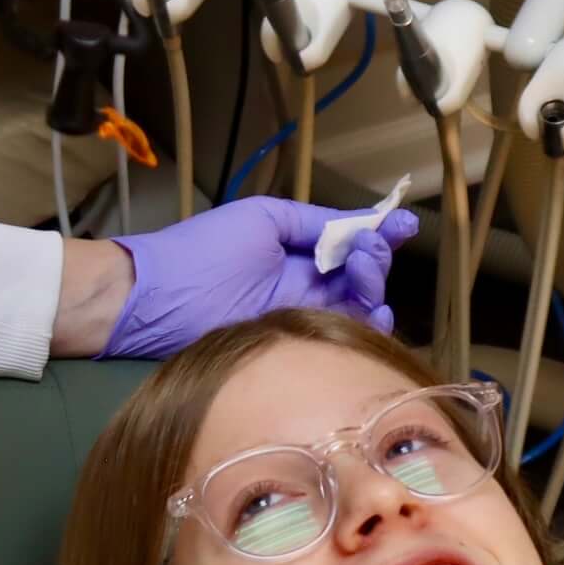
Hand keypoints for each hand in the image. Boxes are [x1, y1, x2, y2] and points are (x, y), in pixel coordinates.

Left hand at [98, 198, 420, 359]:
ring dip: (374, 289)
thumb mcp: (263, 220)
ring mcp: (300, 313)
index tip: (407, 226)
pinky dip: (365, 321)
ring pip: (358, 304)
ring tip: (366, 280)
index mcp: (295, 247)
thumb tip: (359, 222)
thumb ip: (312, 221)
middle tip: (368, 254)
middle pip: (361, 272)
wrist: (156, 300)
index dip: (380, 232)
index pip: (349, 239)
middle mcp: (303, 281)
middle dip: (375, 258)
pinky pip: (340, 333)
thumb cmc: (202, 252)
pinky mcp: (294, 345)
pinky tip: (374, 311)